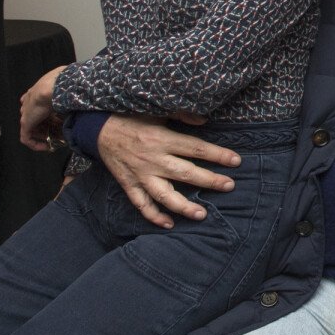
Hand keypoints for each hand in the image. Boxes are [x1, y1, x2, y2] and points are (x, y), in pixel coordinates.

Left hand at [19, 66, 67, 149]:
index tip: (61, 120)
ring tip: (58, 141)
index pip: (39, 106)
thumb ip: (71, 92)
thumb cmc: (63, 84)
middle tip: (62, 132)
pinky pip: (27, 138)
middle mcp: (30, 103)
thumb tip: (85, 94)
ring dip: (46, 135)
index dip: (49, 115)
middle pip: (38, 118)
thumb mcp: (69, 86)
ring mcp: (26, 113)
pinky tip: (48, 147)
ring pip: (34, 128)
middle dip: (50, 126)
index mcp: (37, 92)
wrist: (53, 88)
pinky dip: (36, 144)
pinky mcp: (25, 123)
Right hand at [97, 114, 240, 228]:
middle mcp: (153, 159)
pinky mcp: (129, 185)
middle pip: (185, 173)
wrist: (98, 129)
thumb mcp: (156, 110)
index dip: (218, 155)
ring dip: (184, 207)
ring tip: (202, 214)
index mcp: (162, 139)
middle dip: (209, 181)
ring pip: (164, 195)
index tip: (236, 161)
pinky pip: (141, 205)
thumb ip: (181, 114)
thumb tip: (205, 120)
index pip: (196, 148)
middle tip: (229, 186)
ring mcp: (140, 175)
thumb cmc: (131, 117)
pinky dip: (154, 216)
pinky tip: (169, 224)